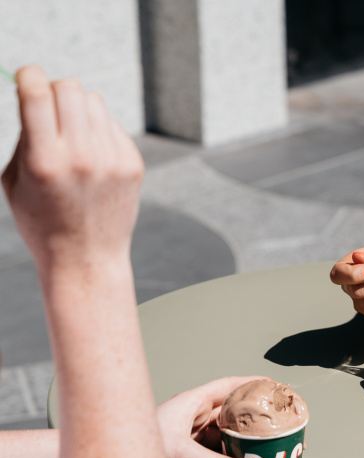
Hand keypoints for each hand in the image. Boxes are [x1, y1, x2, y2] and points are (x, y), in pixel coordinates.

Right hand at [1, 65, 143, 272]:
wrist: (86, 258)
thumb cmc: (41, 218)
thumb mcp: (15, 179)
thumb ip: (25, 134)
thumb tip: (34, 89)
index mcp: (44, 161)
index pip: (37, 93)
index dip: (28, 75)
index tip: (26, 77)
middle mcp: (81, 158)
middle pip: (70, 88)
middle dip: (54, 90)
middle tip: (49, 108)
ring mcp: (111, 161)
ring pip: (94, 102)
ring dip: (78, 109)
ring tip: (71, 136)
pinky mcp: (132, 165)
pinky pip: (112, 125)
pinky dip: (98, 131)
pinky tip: (92, 157)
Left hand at [156, 376, 267, 457]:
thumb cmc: (139, 444)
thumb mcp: (183, 453)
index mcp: (192, 401)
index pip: (227, 386)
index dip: (249, 383)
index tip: (270, 384)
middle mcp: (192, 411)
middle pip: (228, 406)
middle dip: (249, 409)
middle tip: (272, 414)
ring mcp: (189, 427)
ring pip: (222, 425)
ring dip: (239, 430)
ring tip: (261, 435)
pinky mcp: (186, 443)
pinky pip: (214, 440)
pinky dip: (228, 445)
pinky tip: (239, 454)